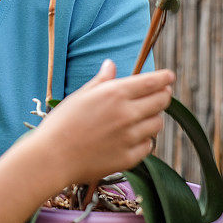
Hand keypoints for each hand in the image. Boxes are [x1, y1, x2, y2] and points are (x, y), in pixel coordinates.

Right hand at [36, 59, 173, 184]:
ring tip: (138, 117)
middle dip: (163, 95)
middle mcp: (127, 114)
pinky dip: (143, 139)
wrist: (53, 157)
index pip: (151, 82)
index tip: (169, 76)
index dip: (164, 78)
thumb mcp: (80, 96)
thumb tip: (111, 64)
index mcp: (114, 94)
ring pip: (157, 124)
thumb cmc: (61, 123)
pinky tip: (129, 137)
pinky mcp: (130, 157)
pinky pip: (148, 145)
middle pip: (161, 101)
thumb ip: (101, 81)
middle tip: (160, 94)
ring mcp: (130, 137)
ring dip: (152, 118)